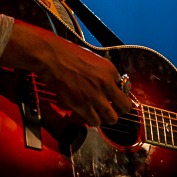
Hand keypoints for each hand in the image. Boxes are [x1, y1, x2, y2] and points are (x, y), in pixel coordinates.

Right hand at [0, 20, 131, 126]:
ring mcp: (95, 95)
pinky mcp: (82, 104)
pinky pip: (95, 122)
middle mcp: (106, 83)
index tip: (110, 95)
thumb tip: (106, 82)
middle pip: (125, 107)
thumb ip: (101, 72)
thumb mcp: (92, 58)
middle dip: (119, 110)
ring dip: (106, 118)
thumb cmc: (67, 54)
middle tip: (112, 109)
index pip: (124, 88)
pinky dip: (93, 121)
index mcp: (110, 69)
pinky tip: (88, 115)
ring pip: (112, 118)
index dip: (116, 93)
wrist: (51, 57)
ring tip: (99, 114)